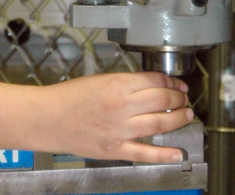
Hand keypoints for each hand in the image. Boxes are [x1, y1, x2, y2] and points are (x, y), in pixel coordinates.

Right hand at [36, 71, 192, 162]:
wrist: (48, 117)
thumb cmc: (68, 97)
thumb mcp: (97, 80)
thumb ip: (122, 83)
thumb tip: (148, 86)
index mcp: (115, 84)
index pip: (154, 81)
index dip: (170, 82)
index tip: (176, 84)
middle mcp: (121, 106)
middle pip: (162, 100)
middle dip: (178, 99)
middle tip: (184, 99)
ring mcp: (120, 130)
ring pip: (160, 124)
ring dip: (178, 119)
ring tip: (186, 116)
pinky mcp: (116, 149)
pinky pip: (147, 153)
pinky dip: (166, 154)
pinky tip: (178, 152)